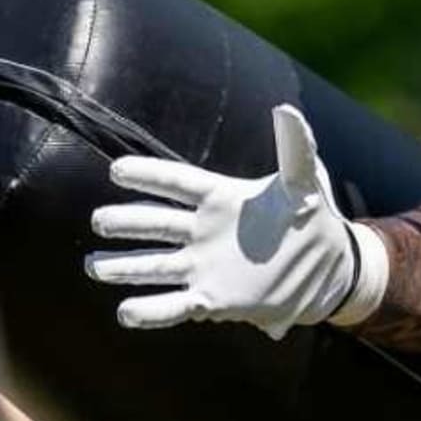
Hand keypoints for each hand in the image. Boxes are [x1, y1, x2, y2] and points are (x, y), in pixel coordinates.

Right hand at [87, 105, 387, 339]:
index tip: (118, 169)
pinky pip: (173, 305)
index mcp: (221, 198)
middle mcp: (203, 231)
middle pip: (157, 223)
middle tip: (100, 220)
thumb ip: (295, 147)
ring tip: (94, 266)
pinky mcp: (211, 299)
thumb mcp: (306, 181)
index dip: (151, 176)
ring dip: (123, 267)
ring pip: (154, 265)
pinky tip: (126, 311)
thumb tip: (286, 109)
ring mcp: (203, 266)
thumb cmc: (310, 216)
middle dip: (127, 222)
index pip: (179, 183)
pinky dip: (150, 311)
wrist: (326, 266)